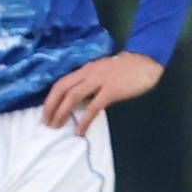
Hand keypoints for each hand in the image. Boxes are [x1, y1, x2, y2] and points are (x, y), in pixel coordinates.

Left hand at [40, 50, 162, 133]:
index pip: (61, 83)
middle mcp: (88, 73)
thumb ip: (90, 82)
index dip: (50, 98)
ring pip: (73, 96)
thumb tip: (79, 101)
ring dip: (61, 112)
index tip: (45, 112)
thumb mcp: (102, 72)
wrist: (146, 61)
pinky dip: (84, 120)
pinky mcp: (111, 90)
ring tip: (56, 126)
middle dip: (50, 106)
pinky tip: (79, 130)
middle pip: (62, 88)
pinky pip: (93, 107)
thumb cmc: (125, 68)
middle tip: (46, 122)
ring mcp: (100, 80)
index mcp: (86, 69)